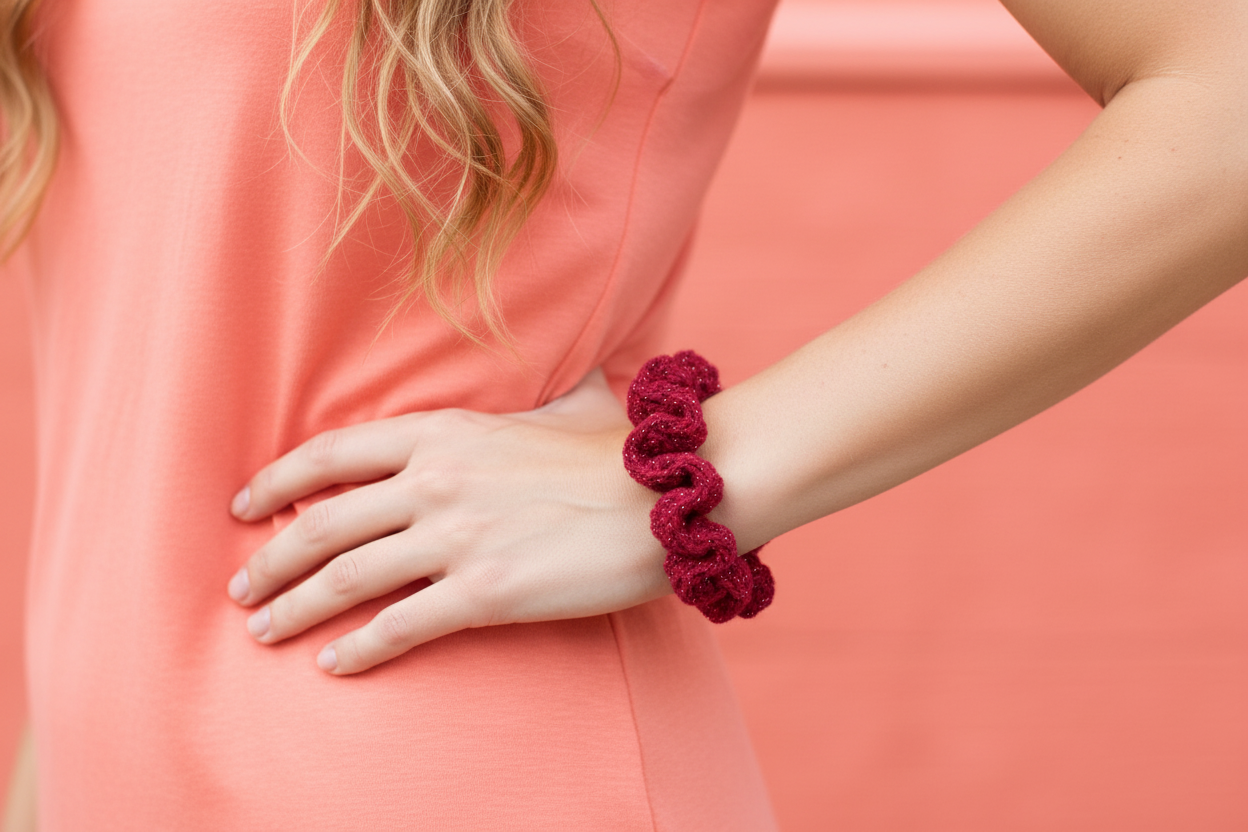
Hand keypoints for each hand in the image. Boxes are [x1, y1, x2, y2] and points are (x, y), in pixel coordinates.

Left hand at [226, 369, 669, 674]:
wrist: (667, 497)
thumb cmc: (619, 453)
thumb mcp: (567, 402)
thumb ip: (542, 388)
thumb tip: (569, 358)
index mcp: (444, 432)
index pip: (331, 453)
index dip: (276, 481)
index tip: (244, 507)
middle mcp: (436, 480)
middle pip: (323, 523)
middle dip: (269, 560)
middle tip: (241, 587)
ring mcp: (457, 536)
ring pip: (347, 578)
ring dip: (295, 608)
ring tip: (265, 630)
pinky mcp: (485, 591)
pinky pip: (401, 626)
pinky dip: (359, 649)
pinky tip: (335, 664)